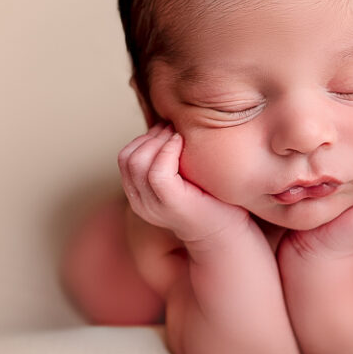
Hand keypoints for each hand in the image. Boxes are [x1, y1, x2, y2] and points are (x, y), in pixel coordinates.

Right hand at [118, 124, 249, 243]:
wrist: (227, 230)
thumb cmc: (209, 198)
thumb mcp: (182, 174)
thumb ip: (166, 157)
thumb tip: (166, 122)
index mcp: (138, 195)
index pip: (125, 157)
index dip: (144, 138)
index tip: (168, 131)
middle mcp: (140, 203)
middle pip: (127, 157)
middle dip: (150, 137)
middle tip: (174, 130)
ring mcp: (153, 205)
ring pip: (138, 162)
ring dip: (158, 141)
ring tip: (178, 136)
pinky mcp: (171, 204)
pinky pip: (157, 172)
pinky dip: (167, 150)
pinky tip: (181, 143)